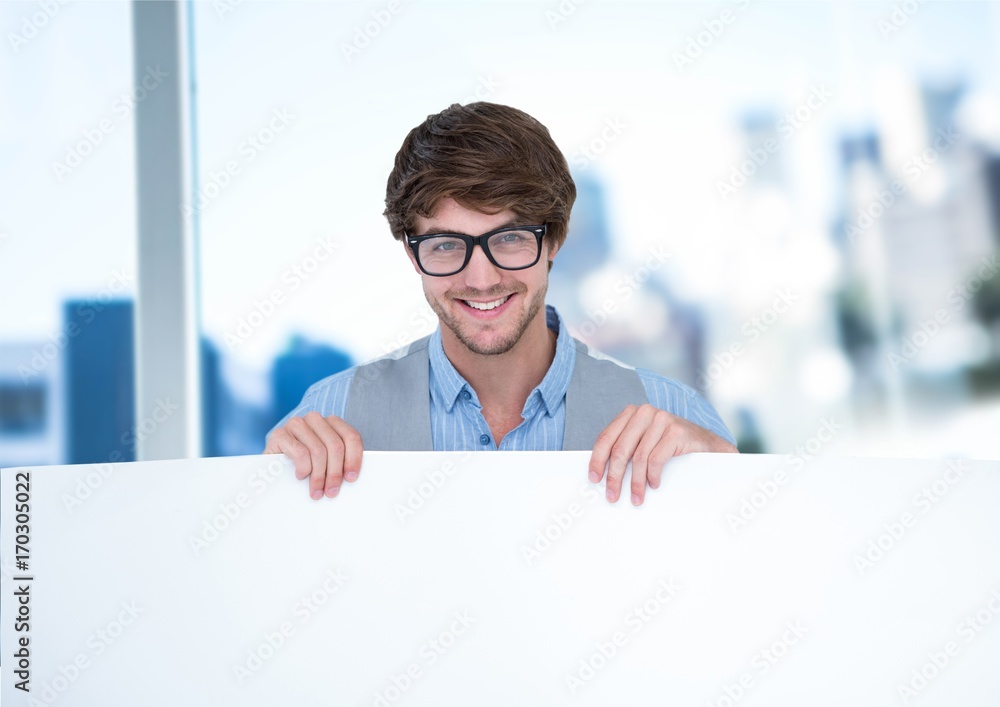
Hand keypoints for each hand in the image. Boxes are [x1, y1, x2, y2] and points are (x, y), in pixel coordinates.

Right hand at [263, 412, 363, 499]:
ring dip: (319, 476)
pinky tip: (301, 476)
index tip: (351, 478)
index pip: (351, 436)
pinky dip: (304, 468)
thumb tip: (351, 477)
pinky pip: (300, 453)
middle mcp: (315, 419)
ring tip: (316, 491)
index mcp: (330, 422)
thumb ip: (339, 461)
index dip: (354, 459)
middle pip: (335, 446)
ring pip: (319, 451)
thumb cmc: (302, 464)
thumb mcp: (325, 460)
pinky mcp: (280, 434)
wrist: (269, 466)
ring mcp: (296, 424)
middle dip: (335, 473)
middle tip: (331, 491)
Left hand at [588, 404, 737, 505]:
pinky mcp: (677, 431)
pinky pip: (656, 459)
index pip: (606, 437)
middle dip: (614, 476)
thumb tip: (603, 474)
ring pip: (638, 457)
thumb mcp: (645, 443)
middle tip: (612, 495)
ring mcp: (662, 419)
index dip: (597, 460)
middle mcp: (645, 412)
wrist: (708, 445)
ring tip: (636, 497)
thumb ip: (627, 449)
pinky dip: (652, 476)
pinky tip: (654, 484)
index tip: (594, 478)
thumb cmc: (671, 447)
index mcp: (632, 413)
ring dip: (635, 482)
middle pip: (620, 449)